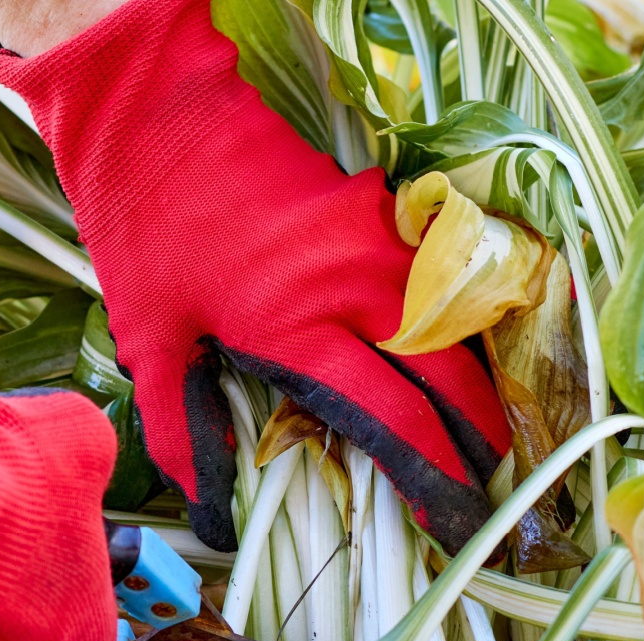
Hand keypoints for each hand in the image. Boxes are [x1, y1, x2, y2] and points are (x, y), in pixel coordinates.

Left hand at [0, 0, 510, 553]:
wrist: (160, 117)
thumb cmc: (147, 233)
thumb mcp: (147, 344)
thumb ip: (181, 434)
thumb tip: (211, 516)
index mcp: (298, 330)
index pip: (396, 422)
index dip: (434, 480)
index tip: (453, 520)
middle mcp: (356, 287)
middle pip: (452, 377)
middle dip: (483, 439)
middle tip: (496, 487)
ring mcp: (379, 240)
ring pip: (461, 325)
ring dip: (482, 384)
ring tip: (492, 437)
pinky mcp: (386, 208)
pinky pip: (441, 281)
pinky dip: (461, 328)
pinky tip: (461, 363)